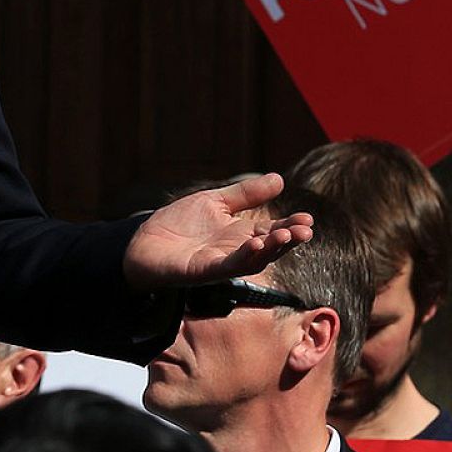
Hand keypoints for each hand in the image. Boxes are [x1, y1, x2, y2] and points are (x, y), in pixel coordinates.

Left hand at [123, 173, 313, 290]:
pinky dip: (244, 257)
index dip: (291, 226)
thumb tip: (279, 179)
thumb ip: (245, 194)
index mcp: (240, 235)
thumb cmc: (178, 224)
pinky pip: (228, 267)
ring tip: (287, 234)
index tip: (309, 219)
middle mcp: (235, 251)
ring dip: (272, 249)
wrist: (142, 242)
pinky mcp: (203, 272)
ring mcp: (221, 263)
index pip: (272, 231)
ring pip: (254, 260)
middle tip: (306, 229)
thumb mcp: (215, 201)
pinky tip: (255, 246)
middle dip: (289, 239)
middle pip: (270, 248)